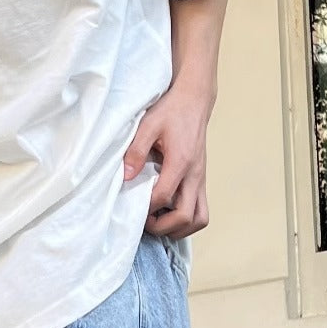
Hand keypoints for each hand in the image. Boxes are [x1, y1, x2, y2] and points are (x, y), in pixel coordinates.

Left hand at [122, 81, 213, 239]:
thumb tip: (126, 176)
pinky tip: (168, 212)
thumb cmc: (172, 110)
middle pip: (186, 217)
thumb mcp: (148, 124)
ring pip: (199, 220)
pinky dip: (186, 220)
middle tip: (146, 220)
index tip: (134, 206)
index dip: (147, 208)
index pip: (163, 197)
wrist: (194, 100)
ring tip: (159, 220)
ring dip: (179, 228)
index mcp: (181, 161)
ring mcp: (201, 180)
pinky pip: (200, 212)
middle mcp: (195, 175)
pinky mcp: (201, 181)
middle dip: (163, 226)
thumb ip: (136, 151)